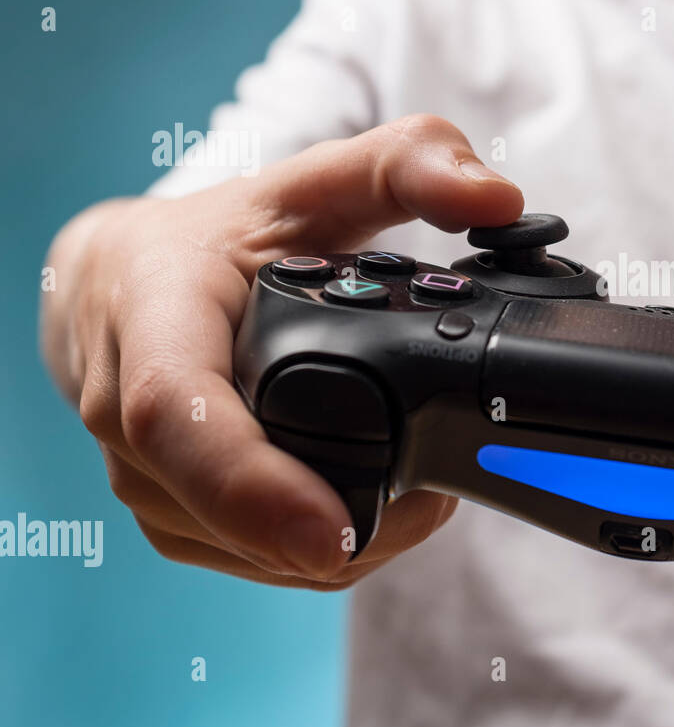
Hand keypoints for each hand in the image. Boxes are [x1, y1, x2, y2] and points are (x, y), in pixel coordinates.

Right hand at [42, 115, 522, 587]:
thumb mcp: (311, 182)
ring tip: (418, 497)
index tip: (332, 531)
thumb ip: (409, 167)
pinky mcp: (165, 513)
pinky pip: (239, 559)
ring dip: (334, 545)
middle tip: (435, 500)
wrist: (125, 282)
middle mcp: (123, 410)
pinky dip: (311, 552)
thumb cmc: (218, 237)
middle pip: (216, 507)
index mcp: (151, 317)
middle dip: (337, 527)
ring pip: (235, 550)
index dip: (247, 485)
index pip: (173, 413)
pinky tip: (371, 514)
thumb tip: (498, 196)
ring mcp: (137, 473)